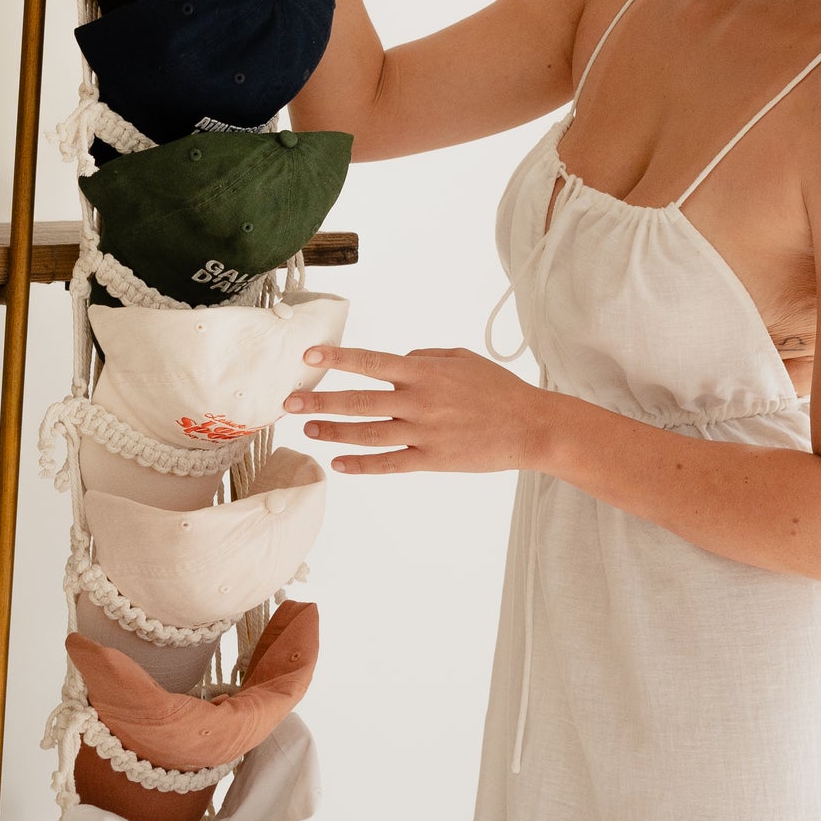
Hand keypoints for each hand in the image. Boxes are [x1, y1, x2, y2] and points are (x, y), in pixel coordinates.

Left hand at [283, 345, 555, 475]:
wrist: (531, 426)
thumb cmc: (497, 389)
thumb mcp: (461, 358)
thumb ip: (424, 356)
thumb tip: (396, 360)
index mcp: (425, 372)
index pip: (371, 362)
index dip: (337, 359)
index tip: (308, 357)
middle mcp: (419, 401)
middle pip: (359, 401)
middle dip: (320, 400)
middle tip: (289, 401)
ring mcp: (425, 433)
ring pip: (367, 433)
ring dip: (333, 431)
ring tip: (307, 429)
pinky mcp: (432, 460)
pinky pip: (389, 464)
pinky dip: (361, 464)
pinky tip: (339, 462)